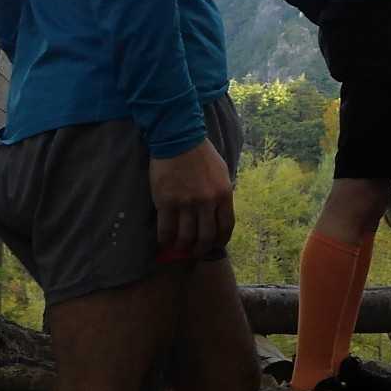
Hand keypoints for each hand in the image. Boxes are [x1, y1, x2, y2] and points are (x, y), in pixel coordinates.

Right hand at [148, 139, 234, 258]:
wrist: (178, 138)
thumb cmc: (201, 153)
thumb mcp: (221, 172)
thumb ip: (222, 193)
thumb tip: (219, 213)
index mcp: (224, 194)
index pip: (226, 227)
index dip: (220, 240)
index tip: (215, 245)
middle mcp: (207, 202)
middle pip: (206, 236)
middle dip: (201, 249)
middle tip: (195, 252)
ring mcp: (186, 203)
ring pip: (186, 236)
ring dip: (183, 247)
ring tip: (179, 249)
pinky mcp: (166, 202)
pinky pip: (166, 229)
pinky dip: (165, 240)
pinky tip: (164, 242)